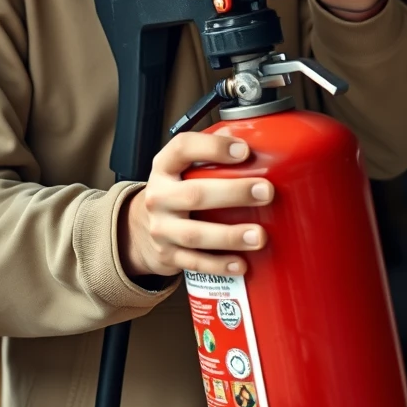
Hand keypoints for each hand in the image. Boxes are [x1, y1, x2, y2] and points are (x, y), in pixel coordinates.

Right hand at [119, 132, 272, 277]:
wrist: (139, 228)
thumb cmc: (174, 192)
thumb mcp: (181, 169)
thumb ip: (210, 156)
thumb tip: (256, 141)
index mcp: (164, 168)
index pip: (182, 148)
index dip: (212, 147)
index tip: (243, 150)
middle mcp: (159, 196)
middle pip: (194, 194)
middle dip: (233, 193)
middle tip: (266, 191)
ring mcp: (162, 228)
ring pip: (194, 234)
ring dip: (229, 235)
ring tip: (259, 235)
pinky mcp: (168, 255)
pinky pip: (194, 263)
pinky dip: (218, 265)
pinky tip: (241, 263)